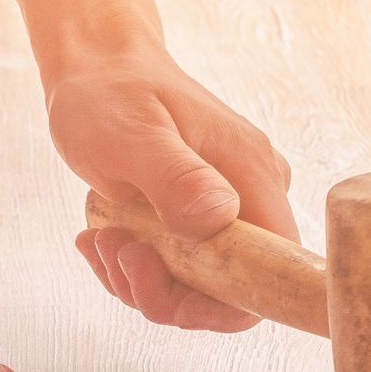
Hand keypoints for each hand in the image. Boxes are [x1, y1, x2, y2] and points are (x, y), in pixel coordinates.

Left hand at [47, 40, 296, 331]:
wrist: (95, 68)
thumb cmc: (111, 92)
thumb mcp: (135, 134)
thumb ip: (178, 179)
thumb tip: (219, 220)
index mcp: (253, 173)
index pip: (274, 268)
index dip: (227, 303)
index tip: (167, 291)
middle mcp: (252, 195)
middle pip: (231, 289)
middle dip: (167, 291)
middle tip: (116, 251)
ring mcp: (227, 208)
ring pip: (198, 286)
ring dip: (141, 279)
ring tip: (102, 238)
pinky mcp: (200, 218)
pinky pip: (178, 270)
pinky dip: (136, 267)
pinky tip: (103, 238)